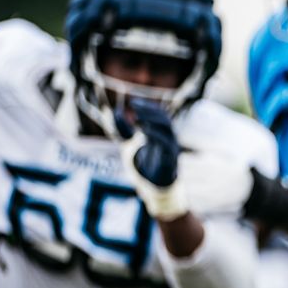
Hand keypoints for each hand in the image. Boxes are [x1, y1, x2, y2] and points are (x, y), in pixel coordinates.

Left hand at [117, 99, 186, 220]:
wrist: (156, 185)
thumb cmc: (146, 162)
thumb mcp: (129, 143)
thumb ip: (123, 129)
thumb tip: (116, 112)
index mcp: (161, 133)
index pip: (158, 115)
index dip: (147, 107)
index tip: (133, 103)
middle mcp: (169, 137)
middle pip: (164, 118)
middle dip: (149, 111)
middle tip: (135, 106)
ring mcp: (171, 147)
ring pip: (167, 128)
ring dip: (152, 120)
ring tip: (137, 117)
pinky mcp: (170, 158)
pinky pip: (166, 143)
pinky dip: (156, 134)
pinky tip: (143, 130)